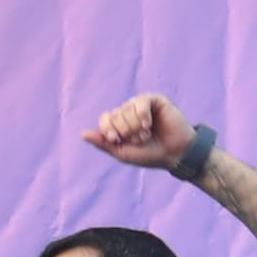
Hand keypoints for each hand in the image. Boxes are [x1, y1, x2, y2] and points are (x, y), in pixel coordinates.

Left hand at [83, 94, 197, 171]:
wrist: (174, 154)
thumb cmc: (149, 155)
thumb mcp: (122, 152)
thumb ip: (103, 143)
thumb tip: (83, 134)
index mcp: (120, 124)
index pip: (105, 119)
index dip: (108, 129)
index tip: (115, 139)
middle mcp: (129, 112)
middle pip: (115, 115)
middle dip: (126, 131)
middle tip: (141, 139)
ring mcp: (141, 105)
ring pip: (127, 109)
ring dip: (136, 127)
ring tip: (147, 134)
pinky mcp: (155, 101)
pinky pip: (141, 102)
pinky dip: (143, 115)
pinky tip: (149, 124)